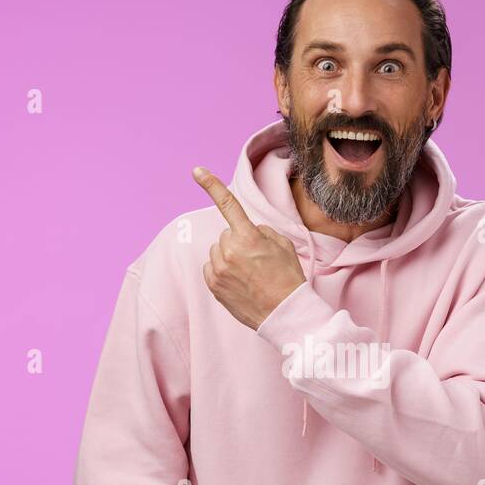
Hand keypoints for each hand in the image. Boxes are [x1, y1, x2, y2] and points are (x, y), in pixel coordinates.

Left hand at [194, 166, 305, 330]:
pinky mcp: (213, 285)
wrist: (284, 313)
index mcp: (248, 237)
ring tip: (249, 274)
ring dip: (229, 256)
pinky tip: (239, 282)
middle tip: (257, 260)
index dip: (211, 185)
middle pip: (226, 234)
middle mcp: (229, 251)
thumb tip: (247, 231)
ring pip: (218, 251)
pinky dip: (222, 271)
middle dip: (238, 241)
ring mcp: (219, 269)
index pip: (228, 204)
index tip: (197, 171)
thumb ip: (261, 231)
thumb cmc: (287, 278)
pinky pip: (211, 267)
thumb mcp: (283, 245)